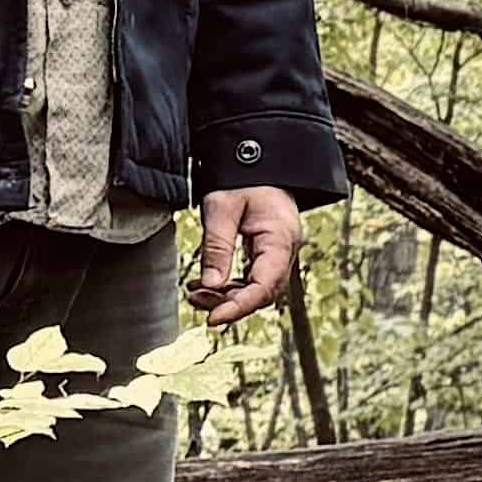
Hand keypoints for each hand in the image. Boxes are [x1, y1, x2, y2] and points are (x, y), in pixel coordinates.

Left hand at [189, 184, 302, 327]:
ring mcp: (279, 254)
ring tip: (195, 293)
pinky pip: (253, 279)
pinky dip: (230, 286)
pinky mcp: (268, 254)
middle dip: (230, 303)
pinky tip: (206, 285)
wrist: (259, 163)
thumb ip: (217, 246)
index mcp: (280, 239)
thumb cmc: (244, 179)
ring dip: (227, 297)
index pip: (264, 285)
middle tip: (196, 300)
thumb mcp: (222, 207)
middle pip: (263, 292)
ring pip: (257, 289)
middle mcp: (285, 251)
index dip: (239, 306)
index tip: (213, 319)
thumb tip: (210, 285)